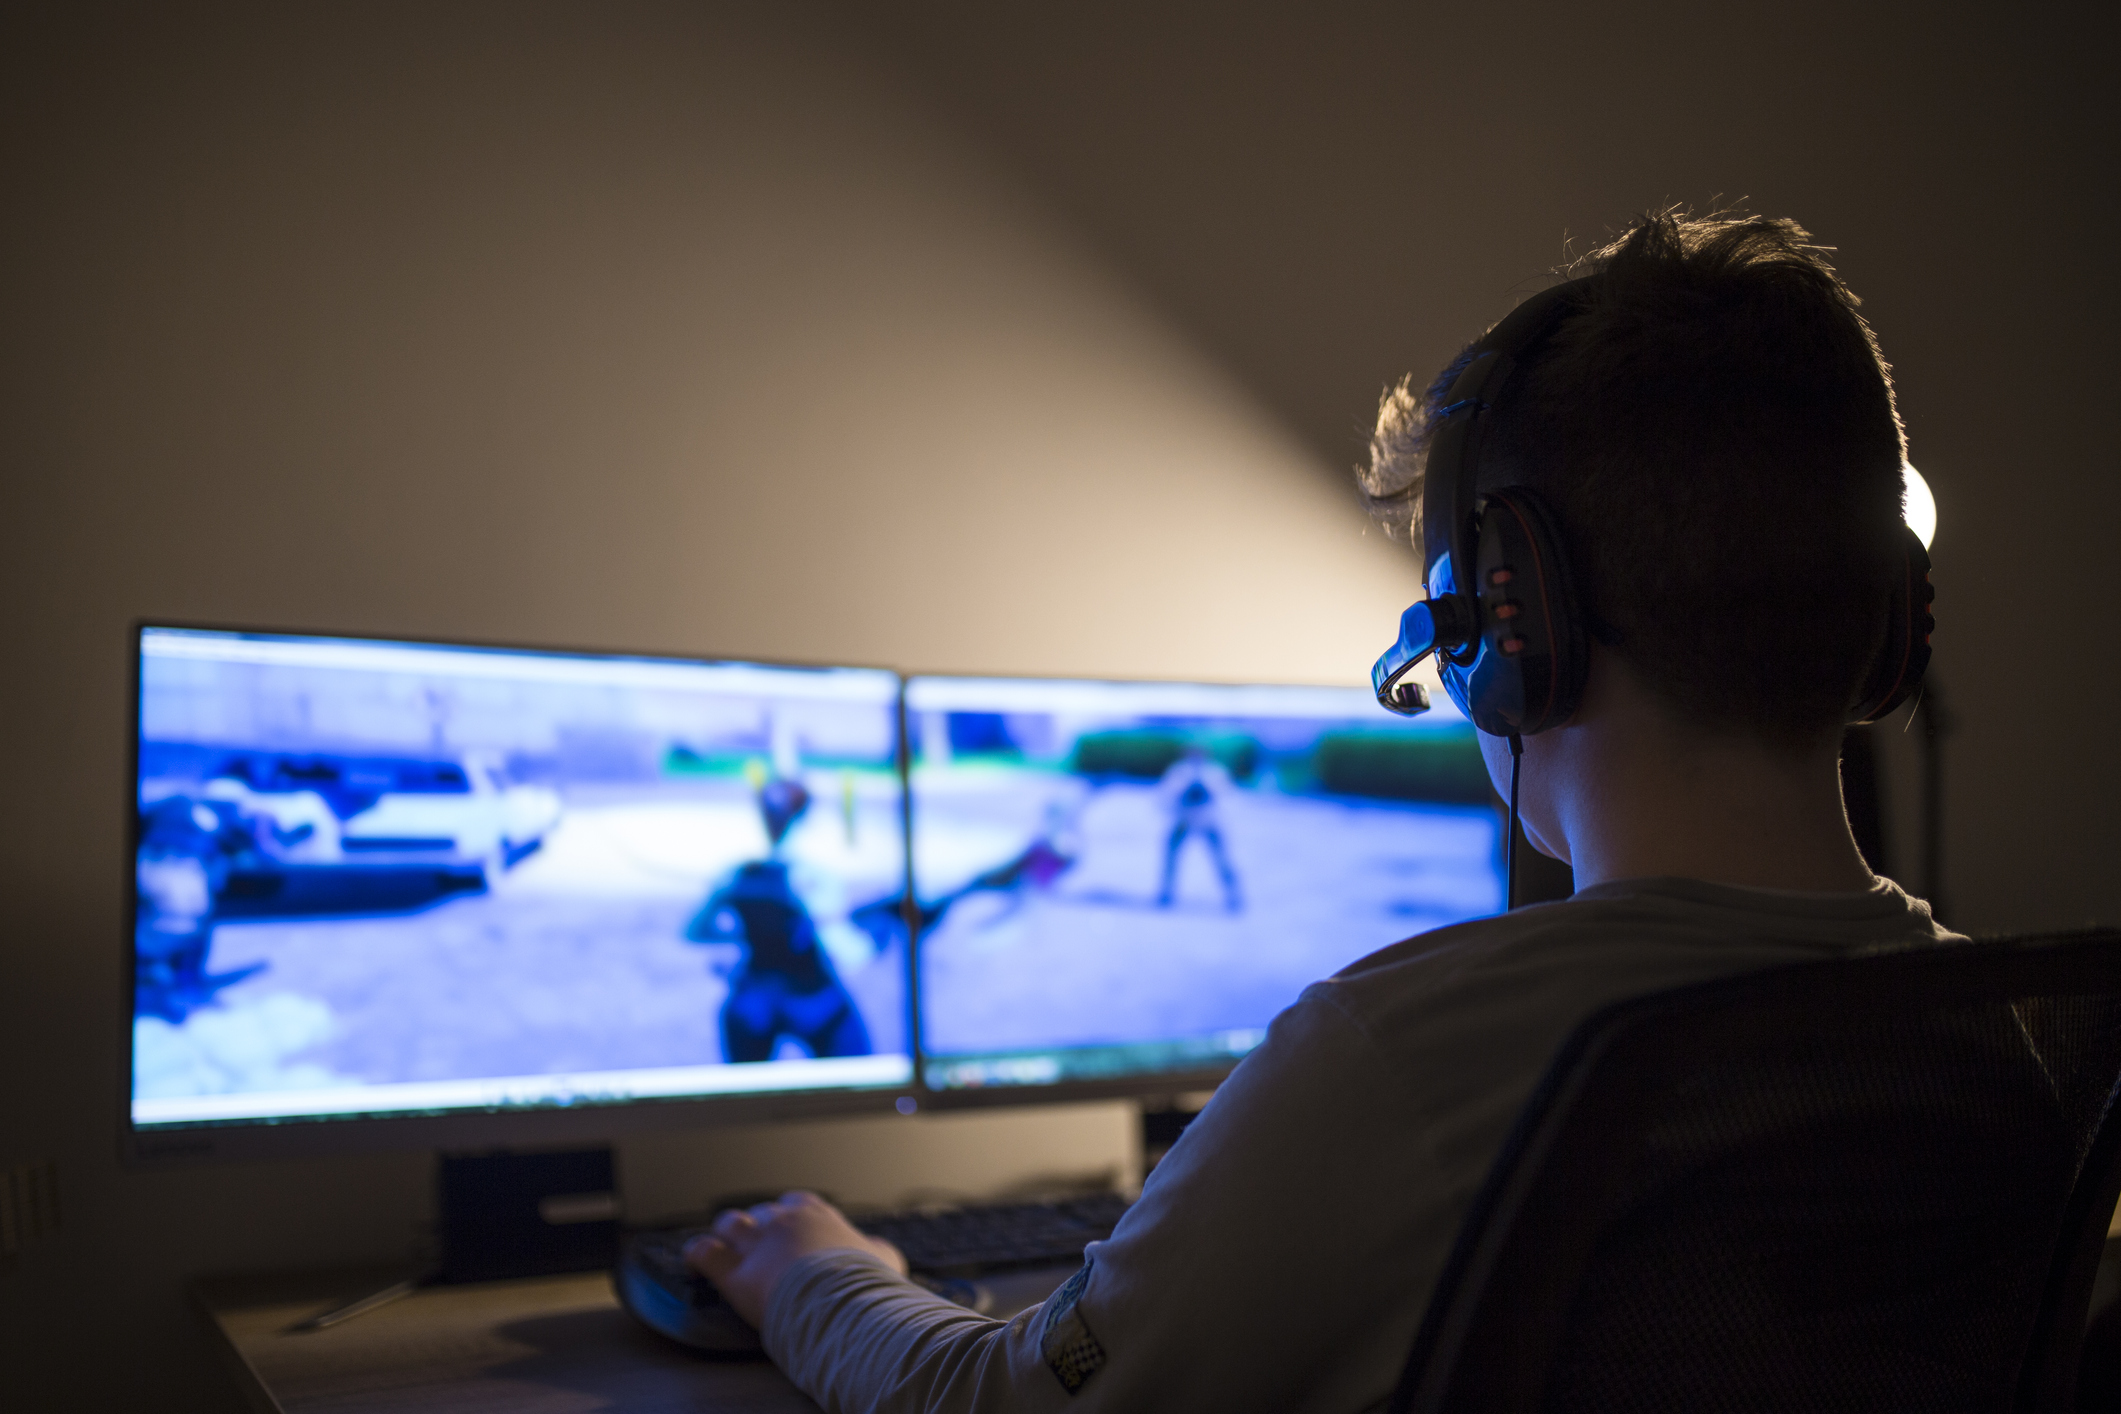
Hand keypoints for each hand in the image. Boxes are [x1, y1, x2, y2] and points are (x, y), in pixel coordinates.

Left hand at [683, 1190, 907, 1329]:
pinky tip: (696, 1262)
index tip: (793, 1230)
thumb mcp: (885, 1259)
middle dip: (760, 1227)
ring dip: (728, 1234)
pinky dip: (697, 1255)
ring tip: (728, 1246)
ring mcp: (757, 1245)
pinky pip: (705, 1253)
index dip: (791, 1216)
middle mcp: (783, 1221)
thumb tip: (877, 1249)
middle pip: (762, 1213)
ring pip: (730, 1224)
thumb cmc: (867, 1282)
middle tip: (761, 1247)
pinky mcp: (736, 1274)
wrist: (844, 1304)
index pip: (797, 1203)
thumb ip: (877, 1249)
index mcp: (817, 1214)